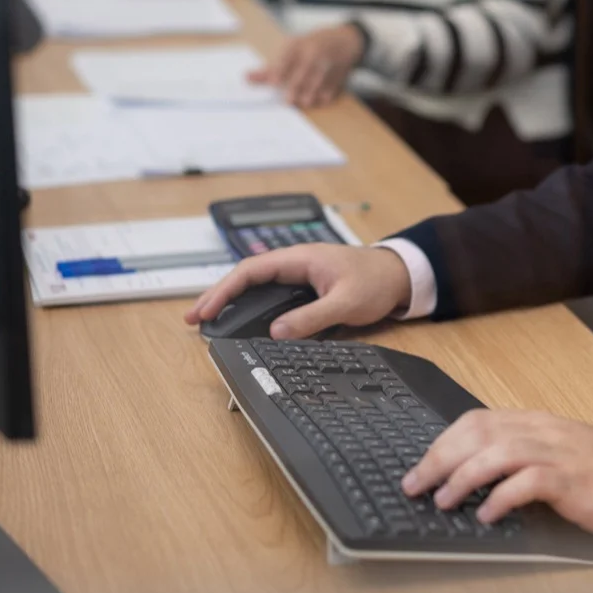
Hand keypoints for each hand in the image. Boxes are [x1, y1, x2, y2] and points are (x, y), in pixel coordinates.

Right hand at [182, 243, 411, 338]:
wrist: (400, 274)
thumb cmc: (376, 281)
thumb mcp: (346, 302)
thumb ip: (312, 318)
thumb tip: (276, 333)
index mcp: (299, 259)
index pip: (250, 271)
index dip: (223, 291)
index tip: (205, 310)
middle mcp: (294, 263)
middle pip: (245, 278)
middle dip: (217, 296)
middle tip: (193, 319)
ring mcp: (298, 275)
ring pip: (256, 287)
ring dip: (231, 301)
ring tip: (209, 321)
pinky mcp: (304, 287)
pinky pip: (270, 295)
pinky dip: (251, 306)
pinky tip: (240, 320)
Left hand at [249, 24, 364, 107]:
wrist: (345, 40)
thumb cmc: (312, 47)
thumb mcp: (291, 51)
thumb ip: (270, 68)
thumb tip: (246, 78)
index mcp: (298, 45)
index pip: (287, 57)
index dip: (279, 70)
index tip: (272, 83)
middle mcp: (313, 52)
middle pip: (304, 69)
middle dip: (296, 85)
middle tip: (288, 101)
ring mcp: (329, 62)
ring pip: (319, 79)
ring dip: (311, 92)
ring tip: (304, 102)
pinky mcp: (340, 72)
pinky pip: (332, 85)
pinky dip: (326, 94)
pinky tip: (320, 100)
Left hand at [402, 410, 592, 543]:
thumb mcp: (558, 457)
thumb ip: (522, 459)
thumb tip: (474, 476)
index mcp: (537, 423)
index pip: (478, 421)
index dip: (444, 441)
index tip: (421, 464)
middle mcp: (543, 431)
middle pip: (479, 433)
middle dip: (440, 458)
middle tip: (415, 484)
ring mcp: (558, 453)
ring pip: (497, 453)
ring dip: (462, 477)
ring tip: (442, 500)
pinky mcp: (571, 480)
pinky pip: (527, 483)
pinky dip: (500, 498)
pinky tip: (486, 515)